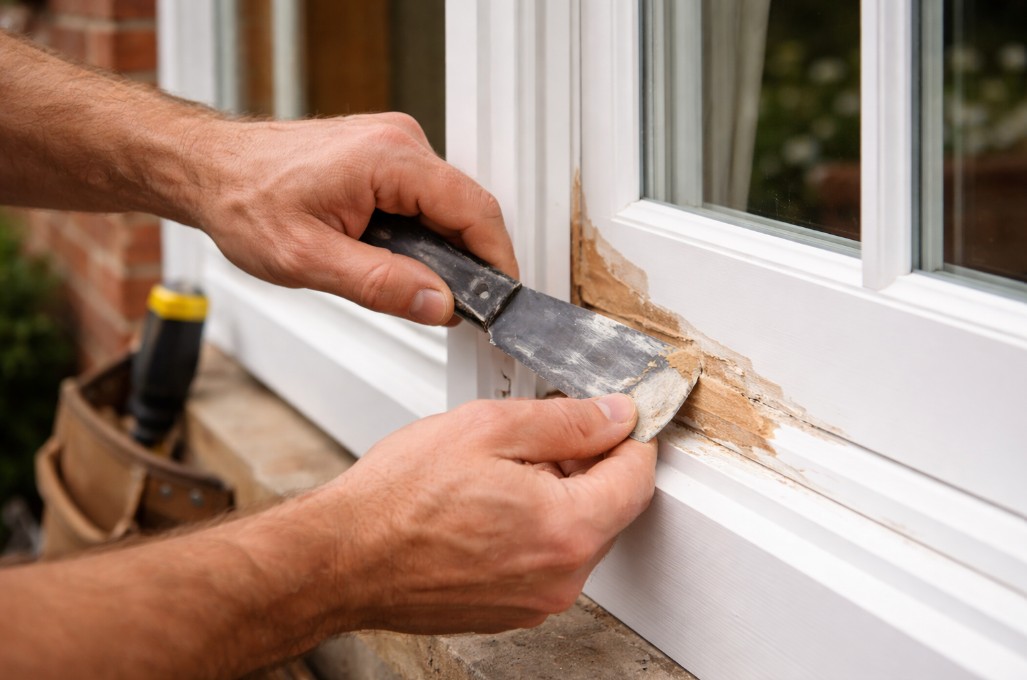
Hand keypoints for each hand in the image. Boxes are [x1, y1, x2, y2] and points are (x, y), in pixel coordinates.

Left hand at [191, 113, 517, 325]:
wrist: (209, 171)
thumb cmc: (245, 201)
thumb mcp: (309, 260)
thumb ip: (381, 285)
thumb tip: (439, 304)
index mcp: (389, 157)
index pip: (474, 209)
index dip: (496, 259)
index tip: (499, 299)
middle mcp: (399, 140)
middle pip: (467, 207)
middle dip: (468, 260)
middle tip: (453, 307)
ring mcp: (393, 144)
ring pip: (447, 205)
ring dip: (442, 247)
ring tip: (412, 283)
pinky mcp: (384, 154)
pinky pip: (425, 198)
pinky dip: (423, 232)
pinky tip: (397, 257)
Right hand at [319, 393, 657, 633]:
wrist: (343, 559)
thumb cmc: (398, 499)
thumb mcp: (487, 429)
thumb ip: (566, 420)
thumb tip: (615, 415)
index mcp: (566, 529)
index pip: (636, 478)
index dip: (632, 436)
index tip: (620, 416)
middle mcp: (560, 577)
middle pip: (610, 508)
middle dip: (589, 464)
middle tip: (541, 434)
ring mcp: (536, 601)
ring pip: (576, 534)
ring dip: (559, 496)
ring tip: (501, 471)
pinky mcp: (510, 611)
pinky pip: (545, 560)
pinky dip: (533, 527)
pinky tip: (489, 505)